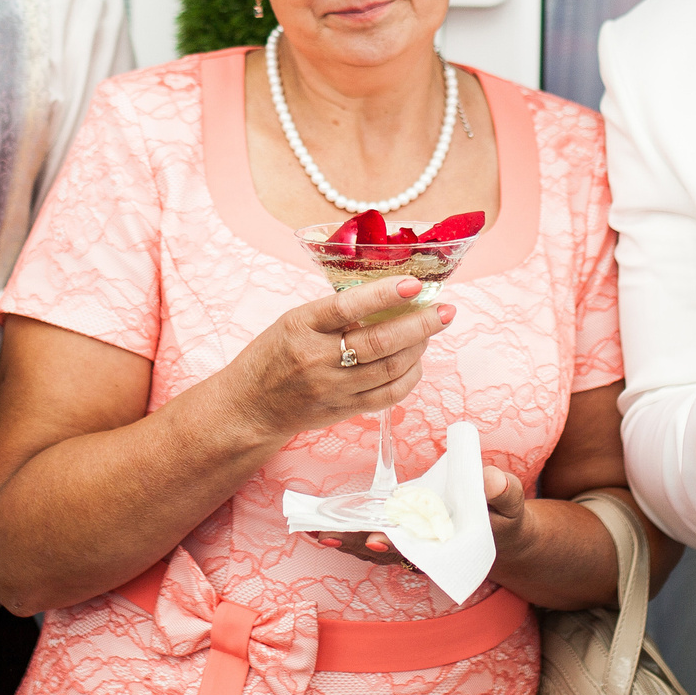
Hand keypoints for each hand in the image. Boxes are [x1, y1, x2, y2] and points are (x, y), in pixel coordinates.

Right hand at [222, 275, 456, 447]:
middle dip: (420, 325)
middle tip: (444, 311)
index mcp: (302, 326)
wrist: (250, 406)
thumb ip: (335, 313)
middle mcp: (317, 359)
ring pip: (390, 369)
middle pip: (379, 343)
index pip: (348, 306)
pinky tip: (417, 361)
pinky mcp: (344, 410)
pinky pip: (388, 395)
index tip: (414, 284)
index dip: (384, 294)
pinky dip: (410, 377)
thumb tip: (389, 298)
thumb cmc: (273, 355)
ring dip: (420, 348)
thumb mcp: (295, 321)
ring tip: (433, 330)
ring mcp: (332, 389)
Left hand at [317, 465, 525, 566]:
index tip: (374, 539)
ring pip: (372, 547)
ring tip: (314, 531)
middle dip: (356, 543)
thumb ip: (502, 492)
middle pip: (385, 550)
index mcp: (448, 546)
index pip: (416, 548)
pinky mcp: (402, 536)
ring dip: (344, 540)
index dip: (394, 544)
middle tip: (329, 535)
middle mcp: (424, 552)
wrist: (501, 535)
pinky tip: (323, 526)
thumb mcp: (510, 505)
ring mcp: (410, 546)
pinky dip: (347, 533)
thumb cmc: (504, 517)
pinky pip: (370, 537)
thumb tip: (490, 480)